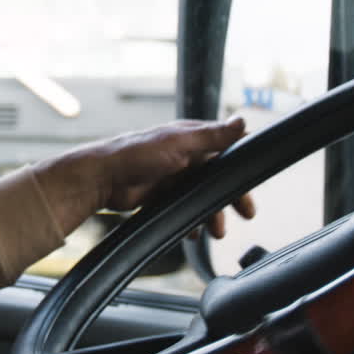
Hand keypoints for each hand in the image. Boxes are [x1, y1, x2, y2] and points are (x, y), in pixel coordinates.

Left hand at [33, 117, 254, 239]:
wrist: (100, 179)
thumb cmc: (134, 154)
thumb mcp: (178, 143)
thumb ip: (212, 136)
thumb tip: (242, 121)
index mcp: (189, 138)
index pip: (224, 150)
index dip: (239, 167)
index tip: (252, 184)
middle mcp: (183, 155)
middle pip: (216, 178)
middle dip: (231, 197)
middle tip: (245, 214)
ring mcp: (172, 176)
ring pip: (202, 196)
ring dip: (212, 214)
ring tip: (216, 231)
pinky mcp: (160, 195)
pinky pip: (184, 209)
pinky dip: (191, 220)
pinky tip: (193, 233)